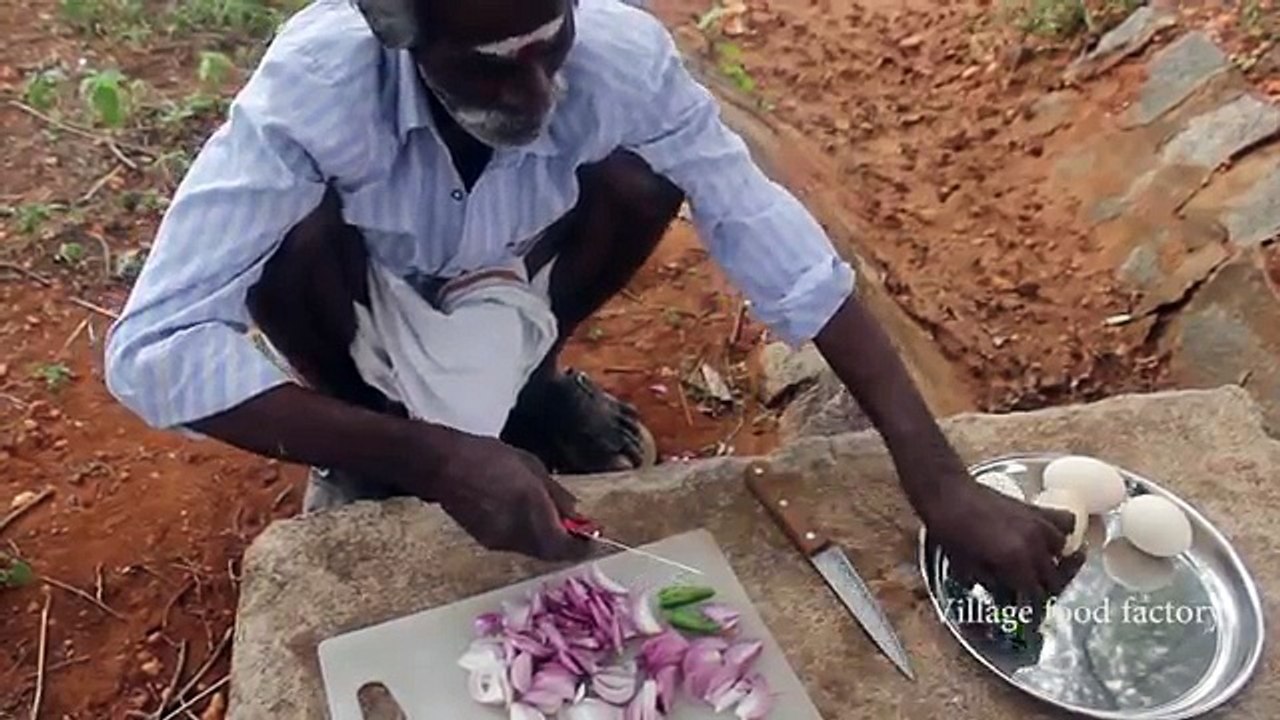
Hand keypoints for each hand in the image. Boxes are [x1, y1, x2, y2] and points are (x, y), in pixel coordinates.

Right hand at [428, 433, 591, 561]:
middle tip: (577, 530)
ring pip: (534, 551)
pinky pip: (517, 545)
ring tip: (553, 520)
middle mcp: (517, 532)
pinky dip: (529, 537)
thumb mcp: (531, 466)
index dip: (583, 545)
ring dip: (548, 541)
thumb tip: (577, 514)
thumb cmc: (488, 457)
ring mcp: (500, 540)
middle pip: (551, 553)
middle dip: (567, 544)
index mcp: (532, 510)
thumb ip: (557, 494)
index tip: (593, 536)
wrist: (443, 467)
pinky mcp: (487, 542)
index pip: (565, 546)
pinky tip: (527, 519)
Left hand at [923, 473, 1084, 602]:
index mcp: (1015, 563)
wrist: (948, 494)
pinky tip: (1049, 537)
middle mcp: (1034, 545)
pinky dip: (1062, 531)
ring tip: (1040, 565)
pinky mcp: (1036, 508)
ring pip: (1063, 551)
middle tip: (1032, 593)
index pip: (1036, 596)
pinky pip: (1065, 522)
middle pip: (1055, 578)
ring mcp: (1038, 524)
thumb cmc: (950, 531)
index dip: (1032, 609)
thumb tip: (1006, 594)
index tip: (1028, 614)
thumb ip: (992, 583)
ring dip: (1054, 561)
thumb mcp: (966, 567)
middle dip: (1045, 590)